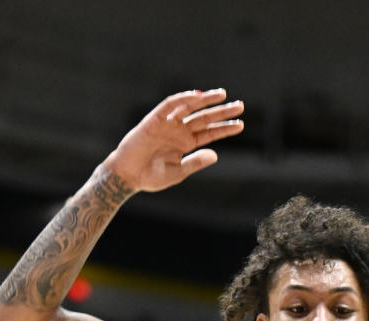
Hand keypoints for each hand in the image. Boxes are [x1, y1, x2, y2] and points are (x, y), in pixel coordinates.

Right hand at [106, 89, 243, 192]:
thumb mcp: (178, 172)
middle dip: (222, 111)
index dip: (224, 128)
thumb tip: (216, 155)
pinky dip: (183, 99)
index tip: (240, 125)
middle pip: (204, 118)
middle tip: (241, 106)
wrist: (127, 176)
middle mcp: (179, 131)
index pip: (209, 133)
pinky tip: (197, 95)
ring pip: (190, 108)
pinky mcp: (155, 119)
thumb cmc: (151, 177)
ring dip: (206, 100)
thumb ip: (195, 163)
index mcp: (186, 144)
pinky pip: (170, 105)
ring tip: (223, 95)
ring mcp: (168, 123)